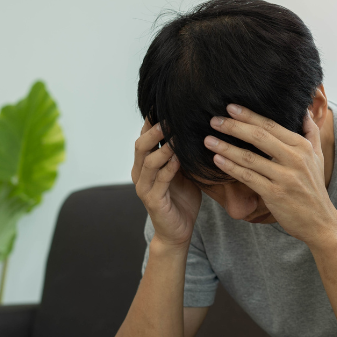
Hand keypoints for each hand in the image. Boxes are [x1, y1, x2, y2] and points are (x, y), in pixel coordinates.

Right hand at [132, 119, 202, 247]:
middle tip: (169, 116)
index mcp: (145, 165)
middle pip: (141, 145)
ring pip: (148, 161)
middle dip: (154, 130)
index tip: (164, 104)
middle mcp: (139, 174)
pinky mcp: (153, 201)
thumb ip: (183, 154)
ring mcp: (144, 187)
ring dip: (163, 146)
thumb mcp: (184, 172)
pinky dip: (169, 167)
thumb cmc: (182, 199)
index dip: (152, 121)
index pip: (145, 138)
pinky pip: (160, 180)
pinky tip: (179, 158)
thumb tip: (196, 129)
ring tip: (177, 134)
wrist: (178, 231)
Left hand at [204, 105, 336, 243]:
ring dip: (226, 147)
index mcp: (303, 147)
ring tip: (208, 139)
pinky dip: (231, 168)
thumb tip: (304, 111)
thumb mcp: (318, 157)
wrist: (320, 222)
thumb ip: (311, 132)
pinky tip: (217, 160)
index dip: (250, 115)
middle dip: (234, 126)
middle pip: (259, 136)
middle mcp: (295, 159)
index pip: (272, 125)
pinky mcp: (275, 194)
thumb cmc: (314, 188)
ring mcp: (285, 177)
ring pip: (250, 157)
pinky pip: (248, 177)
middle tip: (214, 120)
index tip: (231, 107)